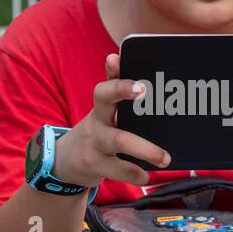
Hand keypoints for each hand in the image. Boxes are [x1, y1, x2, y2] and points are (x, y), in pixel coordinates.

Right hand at [52, 53, 171, 188]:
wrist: (67, 160)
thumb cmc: (98, 130)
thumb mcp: (104, 111)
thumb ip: (115, 87)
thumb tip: (117, 56)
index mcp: (102, 106)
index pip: (106, 85)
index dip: (117, 77)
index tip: (127, 68)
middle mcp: (97, 120)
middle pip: (105, 101)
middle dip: (123, 92)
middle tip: (145, 90)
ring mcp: (94, 142)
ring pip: (118, 140)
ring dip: (145, 149)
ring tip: (165, 158)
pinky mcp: (95, 165)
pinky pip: (118, 169)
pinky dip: (135, 174)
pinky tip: (146, 175)